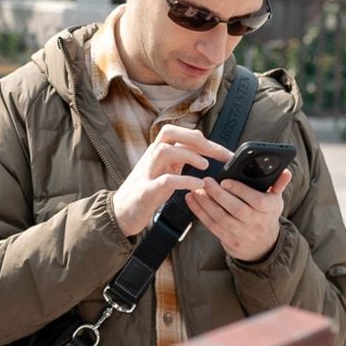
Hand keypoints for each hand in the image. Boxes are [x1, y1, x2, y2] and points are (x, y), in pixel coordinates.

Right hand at [110, 123, 232, 237]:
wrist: (121, 213)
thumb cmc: (147, 191)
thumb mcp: (164, 171)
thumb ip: (180, 157)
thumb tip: (202, 146)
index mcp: (157, 151)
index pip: (180, 133)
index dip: (204, 139)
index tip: (224, 153)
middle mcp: (151, 157)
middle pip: (169, 132)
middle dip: (194, 139)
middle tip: (215, 152)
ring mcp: (147, 173)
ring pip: (165, 151)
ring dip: (188, 155)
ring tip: (206, 166)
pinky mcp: (145, 191)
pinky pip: (165, 180)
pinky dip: (184, 180)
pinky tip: (198, 185)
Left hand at [190, 168, 290, 261]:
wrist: (264, 247)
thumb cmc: (266, 216)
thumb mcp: (275, 201)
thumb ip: (278, 184)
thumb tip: (285, 171)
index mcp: (269, 210)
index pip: (257, 200)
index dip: (240, 190)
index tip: (225, 180)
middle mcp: (257, 223)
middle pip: (236, 209)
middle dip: (218, 194)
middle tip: (205, 181)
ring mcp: (243, 234)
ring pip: (222, 218)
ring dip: (206, 203)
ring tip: (196, 189)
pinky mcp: (230, 242)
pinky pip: (212, 226)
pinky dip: (200, 213)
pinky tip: (192, 200)